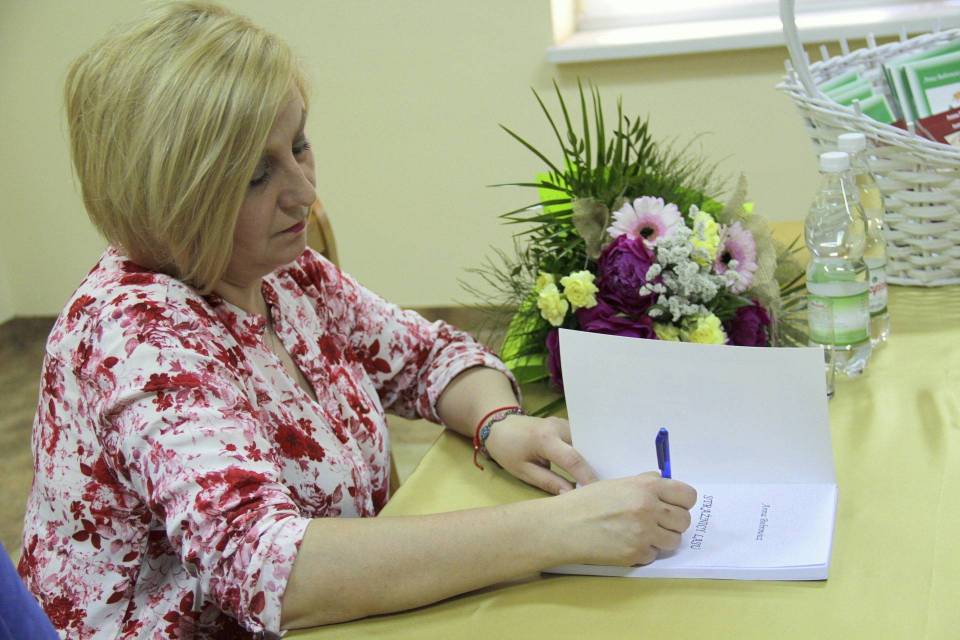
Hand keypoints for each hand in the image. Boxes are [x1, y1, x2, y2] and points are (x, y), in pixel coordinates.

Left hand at [483, 415, 597, 493]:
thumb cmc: (507, 450)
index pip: (572, 459)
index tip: (596, 492)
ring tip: (597, 479)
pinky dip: (585, 453)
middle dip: (595, 467)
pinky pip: (580, 439)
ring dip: (591, 459)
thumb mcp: (524, 471)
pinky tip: (589, 466)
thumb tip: (571, 494)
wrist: (499, 425)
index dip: (586, 476)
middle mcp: (558, 427)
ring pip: (585, 443)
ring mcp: (563, 423)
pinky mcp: (565, 424)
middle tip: (601, 487)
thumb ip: (549, 482)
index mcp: (545, 439)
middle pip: (584, 448)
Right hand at [554, 472, 697, 566]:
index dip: (683, 502)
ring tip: (641, 534)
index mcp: (646, 486)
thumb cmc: (586, 502)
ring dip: (661, 539)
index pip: (688, 495)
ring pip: (674, 541)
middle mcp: (649, 508)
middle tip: (656, 522)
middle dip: (673, 523)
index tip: (674, 505)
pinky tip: (625, 543)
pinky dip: (643, 552)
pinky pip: (654, 555)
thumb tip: (664, 483)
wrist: (564, 526)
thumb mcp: (617, 483)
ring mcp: (644, 533)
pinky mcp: (636, 553)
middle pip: (684, 520)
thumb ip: (644, 483)